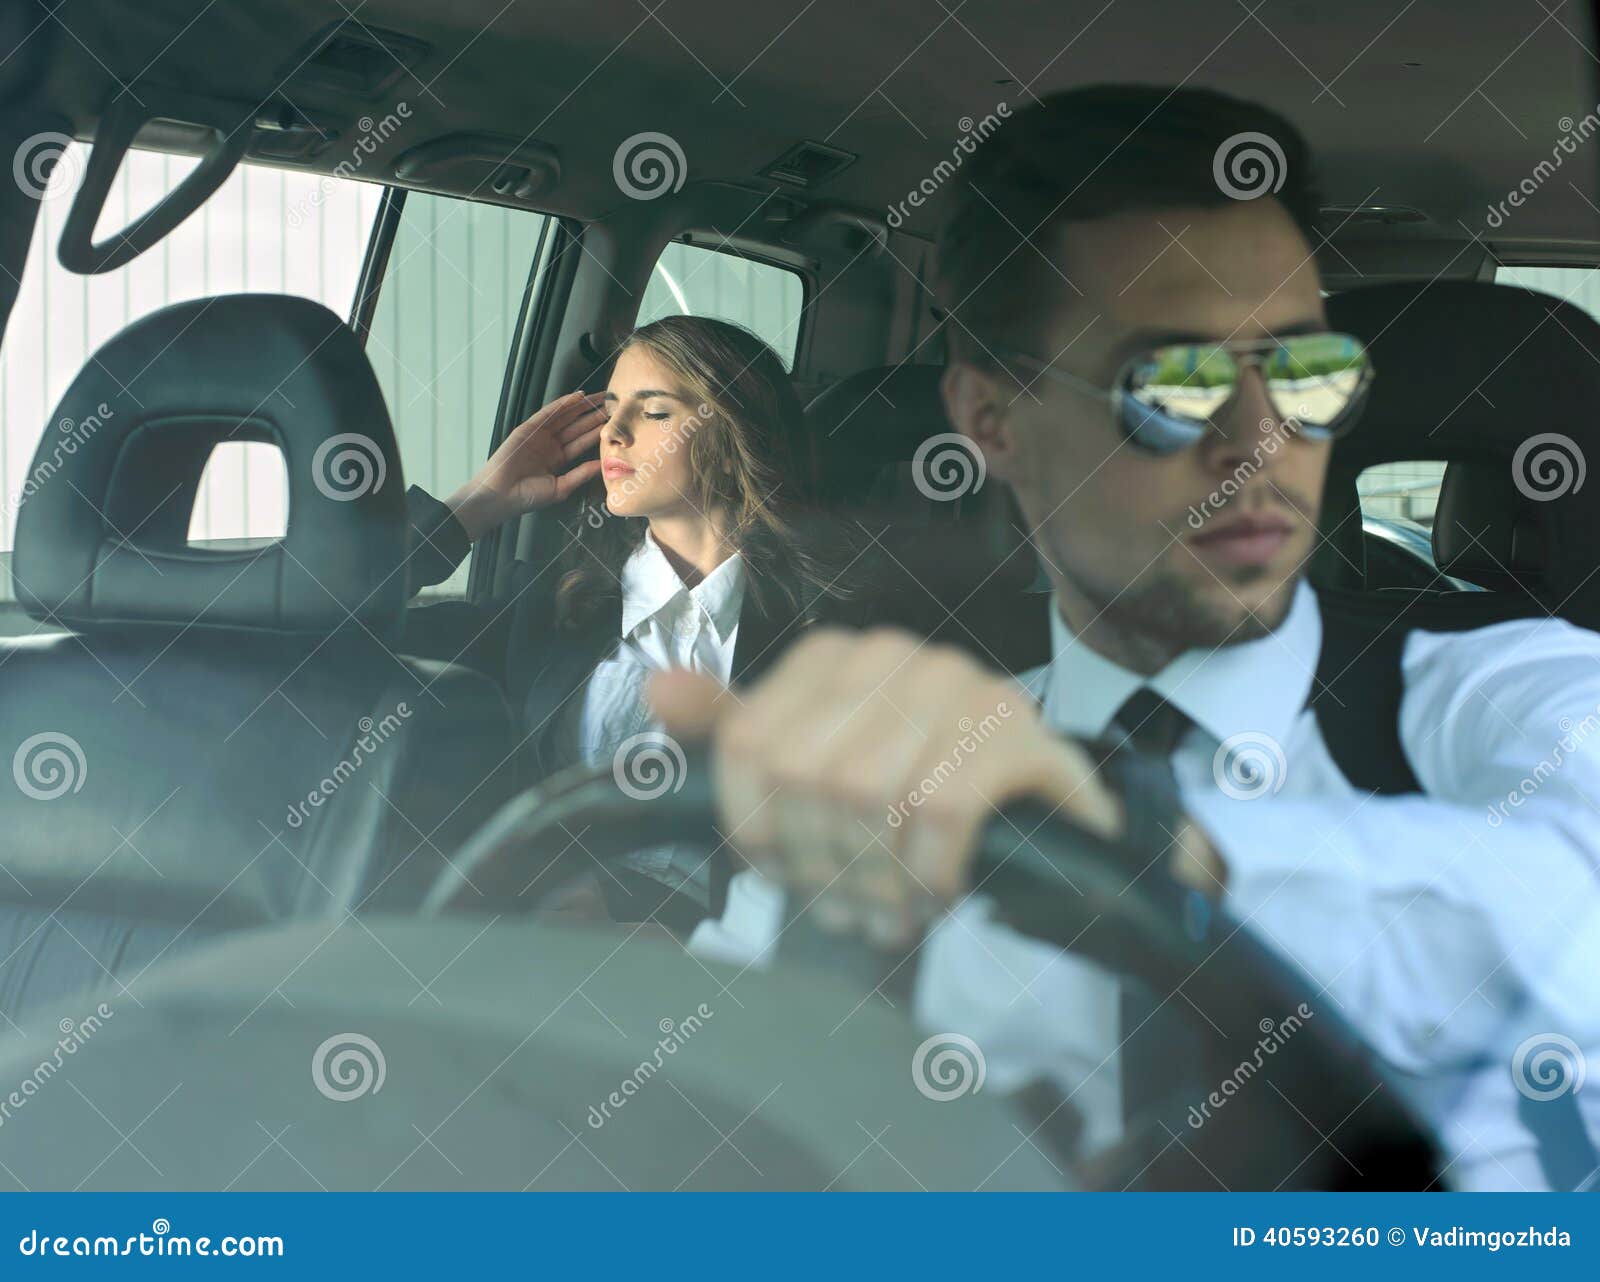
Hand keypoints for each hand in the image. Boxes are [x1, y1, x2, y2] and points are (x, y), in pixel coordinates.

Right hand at [445, 391, 606, 539]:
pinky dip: (562, 404)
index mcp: (558, 459)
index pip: (582, 441)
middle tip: (612, 403)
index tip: (614, 424)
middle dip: (593, 414)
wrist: (501, 496)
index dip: (597, 431)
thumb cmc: (527, 497)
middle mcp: (550, 445)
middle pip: (576, 426)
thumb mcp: (561, 488)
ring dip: (582, 406)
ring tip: (599, 396)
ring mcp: (539, 435)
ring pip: (565, 416)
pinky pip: (548, 414)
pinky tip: (577, 397)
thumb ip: (581, 474)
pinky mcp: (527, 429)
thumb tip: (602, 465)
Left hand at [651, 628, 1191, 947]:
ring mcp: (962, 685)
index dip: (755, 828)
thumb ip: (735, 733)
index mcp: (832, 657)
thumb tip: (656, 689)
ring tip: (889, 914)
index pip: (748, 745)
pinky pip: (943, 809)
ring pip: (870, 795)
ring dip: (875, 879)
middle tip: (844, 910)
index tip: (780, 872)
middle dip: (819, 864)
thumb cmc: (911, 799)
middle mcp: (893, 654)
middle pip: (806, 776)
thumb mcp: (814, 768)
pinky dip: (929, 871)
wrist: (1039, 821)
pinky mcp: (1018, 731)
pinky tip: (936, 895)